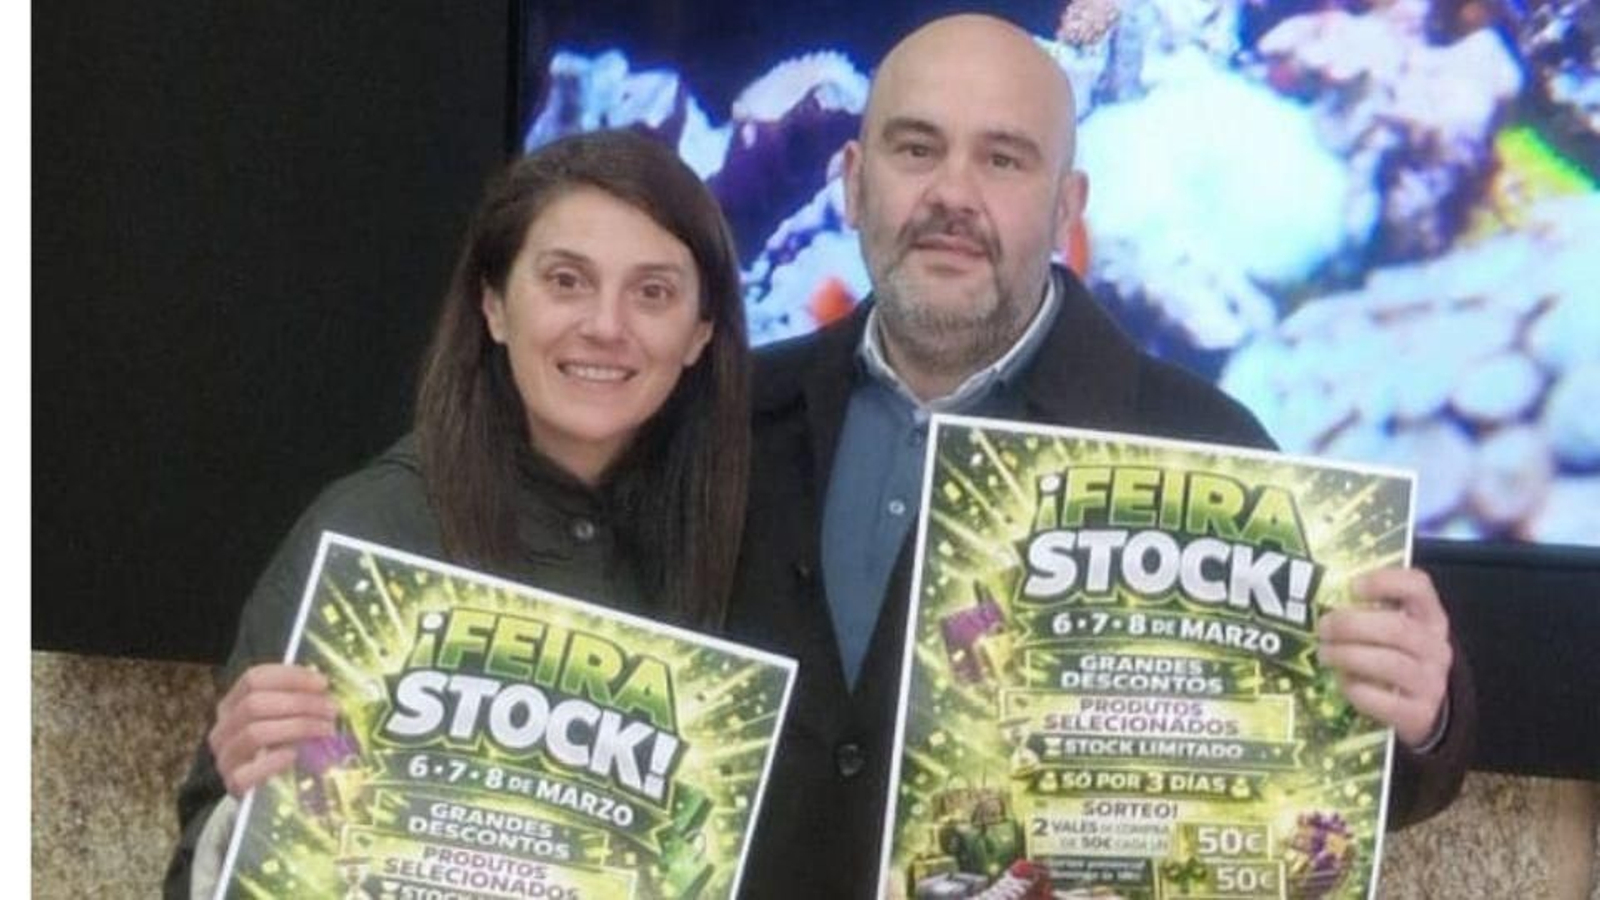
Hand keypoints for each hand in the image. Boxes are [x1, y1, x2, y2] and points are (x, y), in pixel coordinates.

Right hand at [208, 663, 337, 796]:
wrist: (261, 789)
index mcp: (231, 704)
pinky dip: (273, 761)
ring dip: (298, 727)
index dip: (290, 677)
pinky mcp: (233, 783)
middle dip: (299, 702)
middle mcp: (222, 728)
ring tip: (327, 729)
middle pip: (254, 703)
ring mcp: (225, 757)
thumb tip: (322, 686)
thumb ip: (296, 700)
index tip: (323, 683)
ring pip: (255, 733)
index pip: (253, 679)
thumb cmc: (277, 747)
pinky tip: (294, 755)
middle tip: (331, 709)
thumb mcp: (284, 718)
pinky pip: (248, 771)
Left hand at [1316, 567, 1451, 748]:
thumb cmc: (1398, 656)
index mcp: (1430, 617)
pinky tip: (1343, 682)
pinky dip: (1357, 690)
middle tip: (1323, 627)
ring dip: (1348, 656)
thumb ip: (1371, 610)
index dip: (1385, 581)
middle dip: (1351, 625)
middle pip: (1397, 628)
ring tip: (1325, 654)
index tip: (1353, 587)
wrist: (1424, 706)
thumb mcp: (1395, 627)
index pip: (1419, 587)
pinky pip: (1385, 702)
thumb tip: (1324, 598)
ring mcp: (1431, 682)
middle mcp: (1436, 647)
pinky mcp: (1419, 713)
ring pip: (1390, 664)